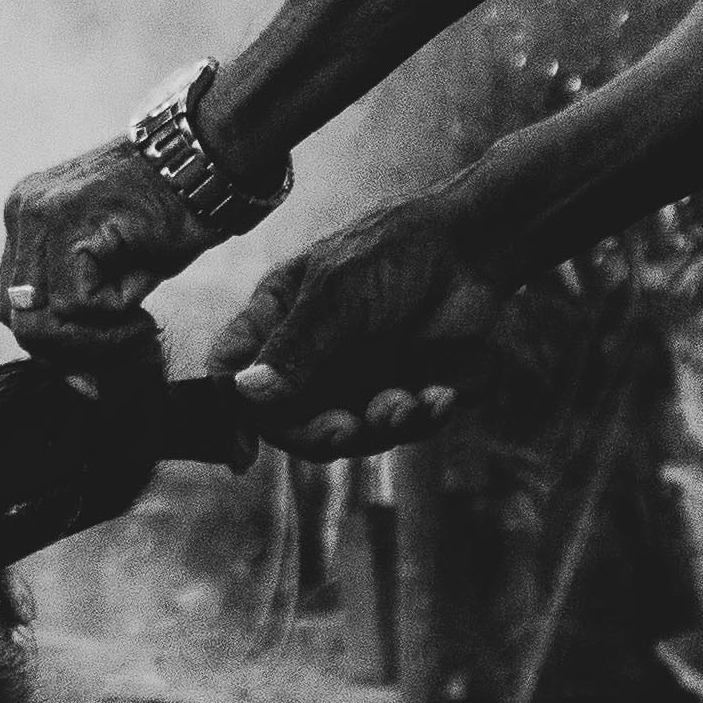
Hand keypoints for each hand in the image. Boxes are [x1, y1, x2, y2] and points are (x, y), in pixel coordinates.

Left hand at [0, 135, 202, 362]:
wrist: (208, 162)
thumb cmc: (172, 217)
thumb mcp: (117, 273)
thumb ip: (84, 313)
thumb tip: (84, 386)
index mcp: (27, 222)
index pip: (14, 305)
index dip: (56, 347)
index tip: (102, 366)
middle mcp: (22, 213)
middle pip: (15, 316)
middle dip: (71, 352)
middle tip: (128, 346)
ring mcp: (37, 213)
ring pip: (38, 317)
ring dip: (95, 338)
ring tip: (140, 325)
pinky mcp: (64, 221)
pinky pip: (73, 302)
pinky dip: (113, 315)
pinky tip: (142, 299)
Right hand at [219, 196, 500, 457]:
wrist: (473, 249)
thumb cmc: (395, 252)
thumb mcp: (338, 290)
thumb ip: (296, 344)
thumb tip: (247, 393)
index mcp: (277, 320)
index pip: (233, 370)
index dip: (229, 412)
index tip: (242, 452)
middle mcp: (310, 358)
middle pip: (287, 421)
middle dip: (317, 433)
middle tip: (347, 428)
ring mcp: (354, 380)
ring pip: (345, 435)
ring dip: (375, 427)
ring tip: (407, 400)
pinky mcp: (402, 395)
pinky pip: (399, 430)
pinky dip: (420, 419)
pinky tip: (439, 395)